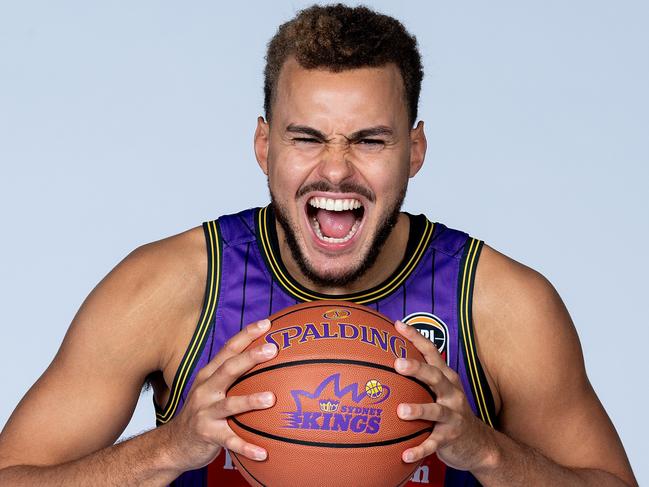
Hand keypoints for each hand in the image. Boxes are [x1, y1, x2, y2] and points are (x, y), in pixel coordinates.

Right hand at [163, 319, 277, 471]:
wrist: (174, 443)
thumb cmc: (203, 411)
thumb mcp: (212, 388)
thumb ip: (234, 375)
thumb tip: (270, 361)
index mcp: (209, 375)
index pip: (229, 349)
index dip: (247, 335)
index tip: (267, 324)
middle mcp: (205, 390)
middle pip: (228, 369)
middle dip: (250, 358)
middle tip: (273, 349)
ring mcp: (205, 412)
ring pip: (229, 404)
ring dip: (250, 401)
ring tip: (271, 398)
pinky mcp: (207, 435)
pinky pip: (230, 442)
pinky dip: (246, 447)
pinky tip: (264, 453)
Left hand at [393, 320, 496, 470]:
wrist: (478, 443)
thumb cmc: (449, 411)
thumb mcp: (439, 390)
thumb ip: (418, 378)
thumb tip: (382, 363)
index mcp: (446, 377)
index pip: (431, 352)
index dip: (416, 337)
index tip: (398, 325)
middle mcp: (451, 392)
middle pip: (435, 376)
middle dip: (417, 368)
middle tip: (398, 363)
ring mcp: (453, 415)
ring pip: (436, 410)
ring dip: (419, 410)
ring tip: (401, 411)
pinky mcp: (451, 437)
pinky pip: (433, 444)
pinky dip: (420, 450)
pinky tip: (404, 456)